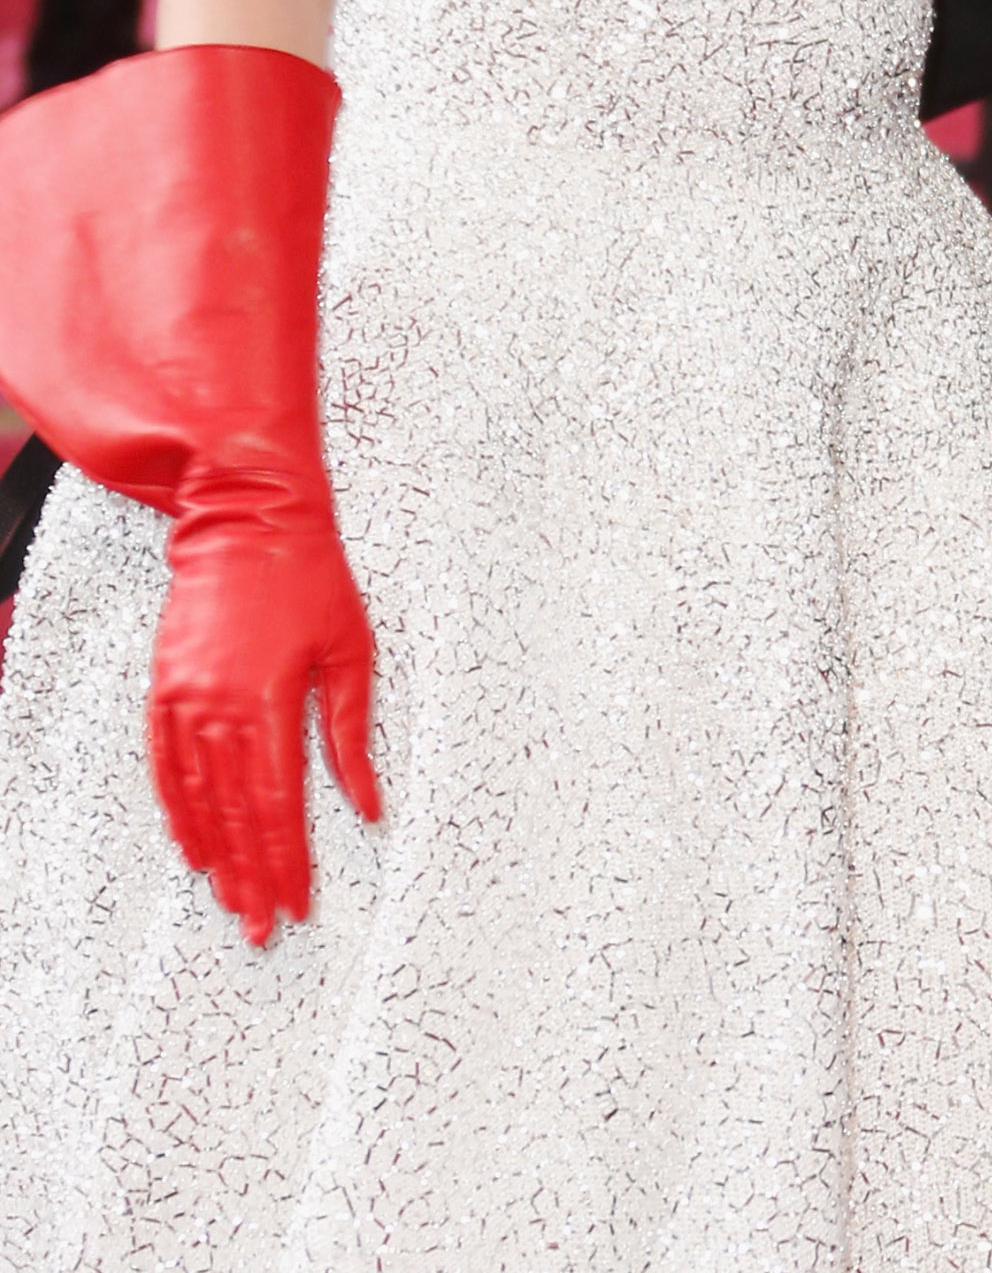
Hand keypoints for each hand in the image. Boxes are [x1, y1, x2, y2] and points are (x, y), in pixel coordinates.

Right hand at [149, 494, 380, 947]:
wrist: (248, 520)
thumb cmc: (311, 578)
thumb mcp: (352, 650)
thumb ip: (353, 735)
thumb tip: (369, 806)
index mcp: (271, 702)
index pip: (279, 805)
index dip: (288, 860)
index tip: (298, 902)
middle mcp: (219, 709)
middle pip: (236, 814)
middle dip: (253, 875)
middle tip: (262, 928)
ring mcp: (185, 700)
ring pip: (199, 800)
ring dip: (217, 856)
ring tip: (231, 903)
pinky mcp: (165, 688)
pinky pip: (166, 766)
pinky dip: (178, 812)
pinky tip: (192, 847)